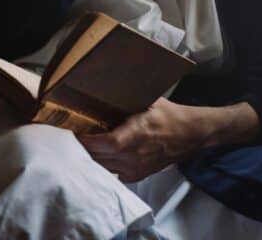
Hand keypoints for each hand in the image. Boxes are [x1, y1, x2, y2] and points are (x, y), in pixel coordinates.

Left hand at [79, 98, 213, 182]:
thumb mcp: (149, 100)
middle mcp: (134, 155)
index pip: (106, 143)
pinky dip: (103, 165)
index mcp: (137, 134)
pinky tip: (99, 155)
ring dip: (92, 157)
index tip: (74, 131)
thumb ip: (128, 98)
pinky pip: (113, 174)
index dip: (88, 140)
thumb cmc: (168, 115)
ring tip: (81, 145)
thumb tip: (108, 85)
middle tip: (72, 136)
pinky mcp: (138, 175)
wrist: (189, 135)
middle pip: (100, 157)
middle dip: (84, 147)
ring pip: (104, 167)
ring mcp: (135, 168)